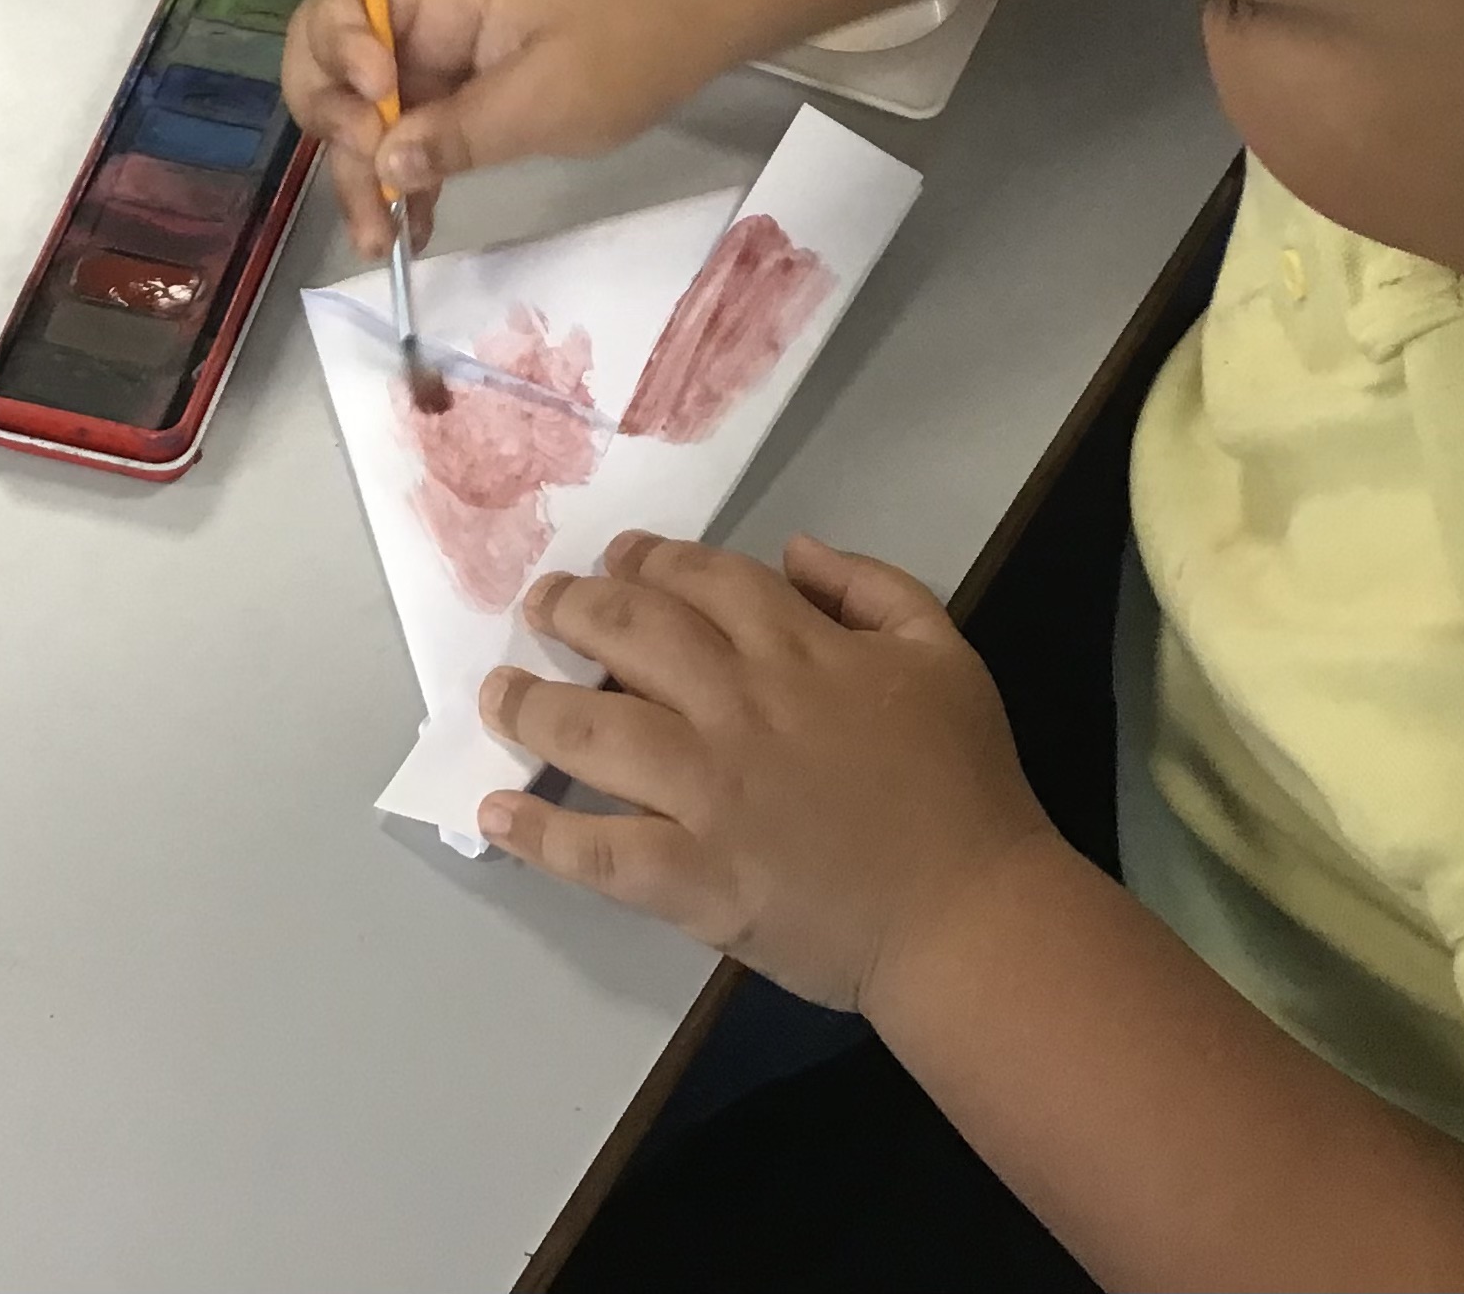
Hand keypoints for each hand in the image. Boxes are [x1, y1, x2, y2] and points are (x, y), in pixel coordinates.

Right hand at [282, 0, 716, 255]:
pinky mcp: (449, 98)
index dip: (339, 45)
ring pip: (361, 114)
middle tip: (371, 187)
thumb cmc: (622, 42)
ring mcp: (429, 59)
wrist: (677, 29)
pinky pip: (404, 139)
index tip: (378, 95)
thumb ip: (463, 130)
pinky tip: (410, 233)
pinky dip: (402, 183)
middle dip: (336, 127)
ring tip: (379, 242)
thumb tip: (385, 166)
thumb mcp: (548, 94)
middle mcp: (416, 17)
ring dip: (361, 176)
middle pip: (331, 61)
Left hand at [476, 533, 1053, 1012]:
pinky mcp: (691, 876)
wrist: (965, 911)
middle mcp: (739, 706)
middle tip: (541, 605)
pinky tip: (498, 812)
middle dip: (572, 608)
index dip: (649, 559)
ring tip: (499, 691)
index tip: (616, 559)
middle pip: (630, 633)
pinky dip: (539, 833)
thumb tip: (794, 552)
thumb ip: (870, 586)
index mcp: (800, 649)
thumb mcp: (942, 649)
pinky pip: (597, 850)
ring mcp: (707, 792)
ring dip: (532, 703)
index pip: (703, 580)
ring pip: (593, 729)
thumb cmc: (961, 782)